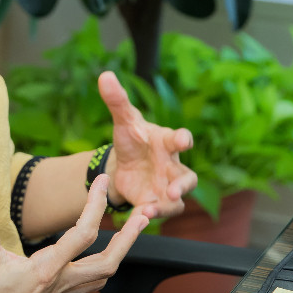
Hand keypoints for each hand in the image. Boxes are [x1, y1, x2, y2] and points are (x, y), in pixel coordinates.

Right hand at [0, 176, 151, 292]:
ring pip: (103, 275)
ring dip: (121, 252)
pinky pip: (90, 283)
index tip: (101, 180)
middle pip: (108, 262)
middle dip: (129, 237)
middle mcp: (60, 283)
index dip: (95, 204)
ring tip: (131, 230)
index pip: (83, 233)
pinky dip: (103, 266)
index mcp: (46, 269)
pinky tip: (102, 256)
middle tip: (144, 214)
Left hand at [98, 70, 197, 218]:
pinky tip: (139, 217)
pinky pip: (158, 212)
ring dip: (166, 206)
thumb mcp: (123, 120)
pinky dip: (149, 215)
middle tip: (173, 190)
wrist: (123, 163)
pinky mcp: (155, 202)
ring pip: (177, 201)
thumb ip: (117, 100)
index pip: (180, 138)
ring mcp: (166, 187)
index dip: (183, 139)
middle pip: (187, 178)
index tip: (184, 140)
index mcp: (167, 142)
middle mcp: (172, 166)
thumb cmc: (132, 138)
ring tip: (150, 208)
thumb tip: (105, 75)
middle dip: (182, 185)